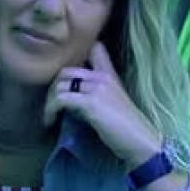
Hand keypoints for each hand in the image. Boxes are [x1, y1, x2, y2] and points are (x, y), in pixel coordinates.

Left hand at [43, 42, 161, 168]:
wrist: (140, 141)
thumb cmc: (126, 128)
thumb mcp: (110, 103)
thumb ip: (94, 95)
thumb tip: (70, 100)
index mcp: (110, 74)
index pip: (94, 49)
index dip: (74, 60)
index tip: (64, 81)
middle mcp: (103, 76)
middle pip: (66, 70)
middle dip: (53, 88)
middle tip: (51, 106)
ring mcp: (96, 87)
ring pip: (60, 84)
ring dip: (49, 102)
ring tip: (49, 116)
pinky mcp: (90, 103)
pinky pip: (61, 99)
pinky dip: (50, 111)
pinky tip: (50, 121)